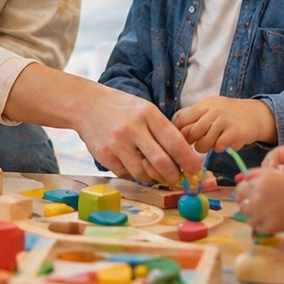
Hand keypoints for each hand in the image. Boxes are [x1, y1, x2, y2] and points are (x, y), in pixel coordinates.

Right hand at [78, 86, 201, 185]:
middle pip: (162, 162)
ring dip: (153, 178)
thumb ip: (163, 132)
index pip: (175, 142)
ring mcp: (117, 142)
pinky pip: (126, 174)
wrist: (86, 105)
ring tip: (152, 171)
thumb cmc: (123, 109)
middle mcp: (133, 128)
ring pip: (144, 173)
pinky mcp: (104, 155)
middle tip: (177, 179)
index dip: (189, 161)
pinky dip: (134, 174)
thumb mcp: (145, 110)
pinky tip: (132, 164)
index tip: (196, 172)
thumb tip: (184, 159)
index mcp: (148, 113)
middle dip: (173, 176)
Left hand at [174, 96, 275, 152]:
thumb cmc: (228, 115)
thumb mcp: (210, 108)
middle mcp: (214, 111)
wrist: (256, 115)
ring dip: (205, 148)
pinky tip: (224, 144)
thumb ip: (194, 117)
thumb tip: (173, 131)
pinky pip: (218, 148)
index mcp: (204, 104)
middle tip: (198, 142)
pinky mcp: (235, 133)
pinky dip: (219, 149)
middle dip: (191, 142)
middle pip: (190, 133)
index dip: (178, 133)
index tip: (181, 139)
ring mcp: (225, 121)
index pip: (181, 120)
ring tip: (212, 143)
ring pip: (202, 144)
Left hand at [234, 167, 283, 232]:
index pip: (239, 188)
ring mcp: (260, 214)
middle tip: (255, 201)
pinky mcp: (265, 227)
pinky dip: (259, 222)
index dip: (243, 190)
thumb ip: (255, 173)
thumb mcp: (274, 174)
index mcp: (258, 183)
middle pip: (240, 202)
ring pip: (245, 215)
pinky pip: (255, 225)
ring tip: (263, 210)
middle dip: (245, 201)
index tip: (249, 191)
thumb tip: (241, 178)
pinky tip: (268, 217)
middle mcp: (256, 198)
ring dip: (251, 212)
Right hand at [263, 142, 283, 193]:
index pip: (272, 157)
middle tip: (273, 192)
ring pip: (275, 177)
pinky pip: (282, 184)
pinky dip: (282, 190)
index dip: (268, 169)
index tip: (271, 182)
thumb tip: (280, 186)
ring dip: (277, 185)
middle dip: (270, 179)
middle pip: (270, 167)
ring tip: (280, 196)